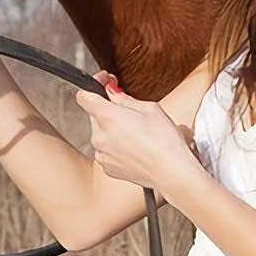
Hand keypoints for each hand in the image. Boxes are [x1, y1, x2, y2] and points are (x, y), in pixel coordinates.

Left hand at [74, 70, 199, 193]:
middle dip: (109, 109)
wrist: (172, 174)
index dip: (94, 85)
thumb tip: (112, 91)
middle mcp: (99, 136)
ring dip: (113, 129)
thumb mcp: (150, 108)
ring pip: (101, 133)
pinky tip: (135, 147)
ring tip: (137, 133)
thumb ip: (124, 98)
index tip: (105, 82)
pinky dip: (116, 146)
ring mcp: (102, 154)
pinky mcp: (108, 168)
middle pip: (94, 115)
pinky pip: (106, 150)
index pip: (83, 96)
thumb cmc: (165, 142)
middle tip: (131, 112)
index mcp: (107, 117)